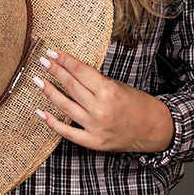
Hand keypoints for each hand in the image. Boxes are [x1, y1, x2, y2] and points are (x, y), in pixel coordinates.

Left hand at [32, 49, 173, 152]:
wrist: (155, 129)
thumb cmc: (139, 105)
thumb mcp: (120, 86)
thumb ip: (96, 82)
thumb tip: (72, 72)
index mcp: (108, 91)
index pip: (80, 71)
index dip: (65, 60)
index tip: (53, 52)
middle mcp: (100, 109)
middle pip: (71, 86)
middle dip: (55, 71)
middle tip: (43, 61)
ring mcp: (95, 127)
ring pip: (65, 106)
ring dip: (49, 92)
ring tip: (38, 80)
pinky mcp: (94, 142)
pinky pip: (68, 132)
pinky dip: (52, 122)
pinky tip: (41, 112)